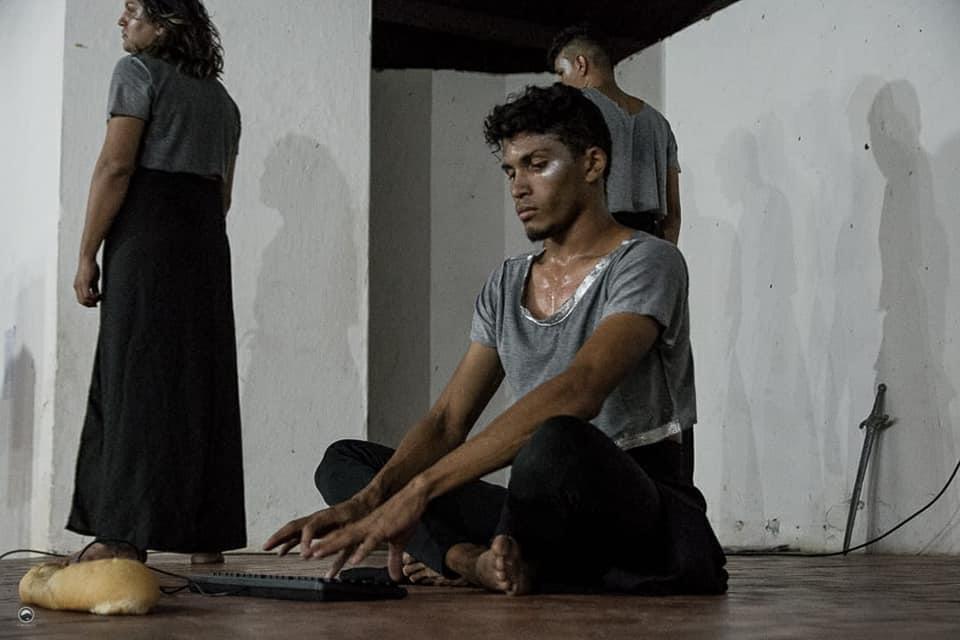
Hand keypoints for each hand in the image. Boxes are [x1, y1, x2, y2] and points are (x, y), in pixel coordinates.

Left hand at [74, 258, 101, 306]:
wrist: (87, 259)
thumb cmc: (90, 267)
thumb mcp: (92, 279)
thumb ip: (93, 287)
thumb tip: (97, 293)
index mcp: (77, 286)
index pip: (81, 300)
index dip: (88, 303)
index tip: (96, 302)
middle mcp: (77, 287)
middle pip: (82, 302)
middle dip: (91, 304)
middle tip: (98, 302)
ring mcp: (79, 285)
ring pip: (84, 300)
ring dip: (93, 301)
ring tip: (99, 297)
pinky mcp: (84, 283)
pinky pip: (87, 295)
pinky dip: (94, 297)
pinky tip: (99, 294)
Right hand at [263, 497, 372, 558]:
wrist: (364, 503)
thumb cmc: (359, 517)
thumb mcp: (354, 536)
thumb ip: (342, 555)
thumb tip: (331, 573)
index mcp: (327, 517)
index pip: (310, 526)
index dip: (304, 541)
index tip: (303, 555)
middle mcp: (317, 517)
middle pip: (294, 525)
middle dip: (279, 536)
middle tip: (267, 546)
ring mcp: (314, 520)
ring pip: (292, 528)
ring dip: (279, 537)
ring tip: (266, 547)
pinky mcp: (315, 526)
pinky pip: (298, 533)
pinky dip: (289, 541)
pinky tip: (282, 551)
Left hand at [307, 483, 427, 579]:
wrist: (414, 496)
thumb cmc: (405, 516)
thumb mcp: (399, 542)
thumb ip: (394, 560)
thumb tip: (395, 576)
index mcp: (364, 529)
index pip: (340, 537)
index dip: (326, 545)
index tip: (311, 553)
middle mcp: (364, 527)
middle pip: (338, 537)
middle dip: (321, 546)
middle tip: (304, 555)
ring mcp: (372, 527)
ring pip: (348, 538)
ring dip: (332, 546)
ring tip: (317, 554)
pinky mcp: (384, 529)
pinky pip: (370, 542)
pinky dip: (362, 551)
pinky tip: (354, 560)